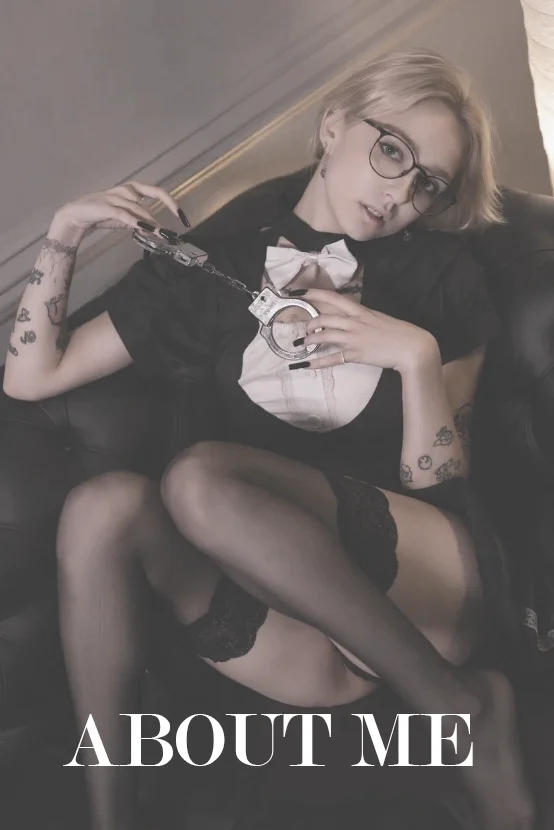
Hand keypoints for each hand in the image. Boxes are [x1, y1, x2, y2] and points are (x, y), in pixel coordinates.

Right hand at [54, 180, 181, 234]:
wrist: (76, 216)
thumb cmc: (101, 215)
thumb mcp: (124, 219)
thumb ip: (139, 222)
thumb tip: (155, 231)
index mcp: (131, 191)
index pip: (154, 191)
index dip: (170, 200)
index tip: (182, 215)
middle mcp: (124, 190)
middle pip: (150, 191)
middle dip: (168, 202)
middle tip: (180, 216)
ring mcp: (114, 197)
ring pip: (138, 206)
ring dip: (151, 220)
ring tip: (162, 232)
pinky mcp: (105, 207)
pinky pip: (123, 214)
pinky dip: (135, 221)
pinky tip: (145, 228)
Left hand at [297, 289, 437, 372]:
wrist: (411, 347)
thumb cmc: (398, 332)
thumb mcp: (378, 318)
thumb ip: (362, 317)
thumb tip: (349, 318)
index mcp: (360, 311)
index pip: (333, 298)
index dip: (314, 294)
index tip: (299, 293)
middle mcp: (354, 322)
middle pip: (323, 319)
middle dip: (310, 324)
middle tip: (306, 330)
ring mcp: (353, 339)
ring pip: (324, 336)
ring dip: (310, 341)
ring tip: (303, 344)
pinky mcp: (355, 355)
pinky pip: (332, 358)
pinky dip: (316, 362)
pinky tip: (304, 365)